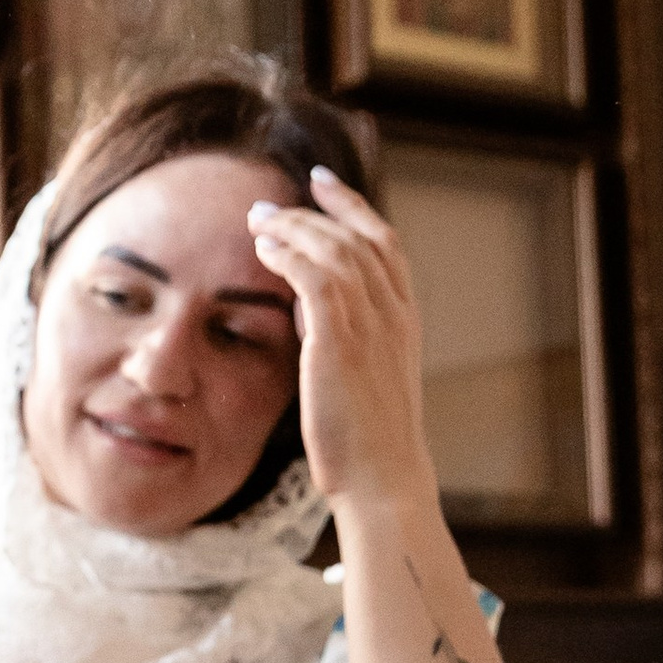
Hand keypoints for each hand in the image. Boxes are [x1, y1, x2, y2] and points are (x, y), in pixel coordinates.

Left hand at [244, 165, 434, 517]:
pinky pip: (317, 280)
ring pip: (335, 251)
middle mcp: (393, 315)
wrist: (382, 480)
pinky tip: (266, 252)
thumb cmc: (366, 439)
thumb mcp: (359, 374)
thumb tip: (302, 304)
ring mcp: (372, 328)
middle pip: (357, 238)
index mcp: (404, 320)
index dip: (352, 206)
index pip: (384, 242)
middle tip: (267, 206)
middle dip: (310, 212)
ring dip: (294, 229)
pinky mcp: (341, 345)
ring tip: (258, 222)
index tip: (322, 182)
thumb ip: (336, 333)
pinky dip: (291, 257)